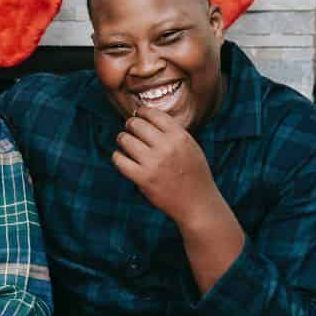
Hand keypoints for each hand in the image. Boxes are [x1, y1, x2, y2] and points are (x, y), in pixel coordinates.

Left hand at [112, 106, 219, 225]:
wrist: (197, 203)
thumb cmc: (194, 173)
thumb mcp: (190, 146)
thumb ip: (172, 132)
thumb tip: (146, 116)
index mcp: (180, 137)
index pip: (153, 114)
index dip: (142, 112)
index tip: (138, 115)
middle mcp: (166, 147)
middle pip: (136, 124)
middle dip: (130, 125)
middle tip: (130, 130)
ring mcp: (153, 163)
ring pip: (125, 139)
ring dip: (122, 139)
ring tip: (126, 143)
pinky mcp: (142, 178)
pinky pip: (119, 160)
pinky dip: (117, 157)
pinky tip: (122, 158)